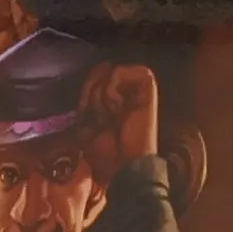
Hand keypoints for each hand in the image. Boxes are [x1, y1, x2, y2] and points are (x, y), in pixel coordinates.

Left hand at [82, 61, 160, 177]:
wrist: (124, 164)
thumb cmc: (106, 151)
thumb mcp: (87, 121)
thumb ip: (90, 95)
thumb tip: (102, 67)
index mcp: (116, 102)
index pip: (97, 78)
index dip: (86, 89)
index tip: (85, 110)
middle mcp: (128, 93)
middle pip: (102, 73)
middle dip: (92, 92)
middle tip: (99, 114)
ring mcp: (139, 90)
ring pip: (112, 71)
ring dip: (104, 91)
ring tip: (110, 111)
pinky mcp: (148, 89)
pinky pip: (125, 71)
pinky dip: (114, 86)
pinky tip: (117, 104)